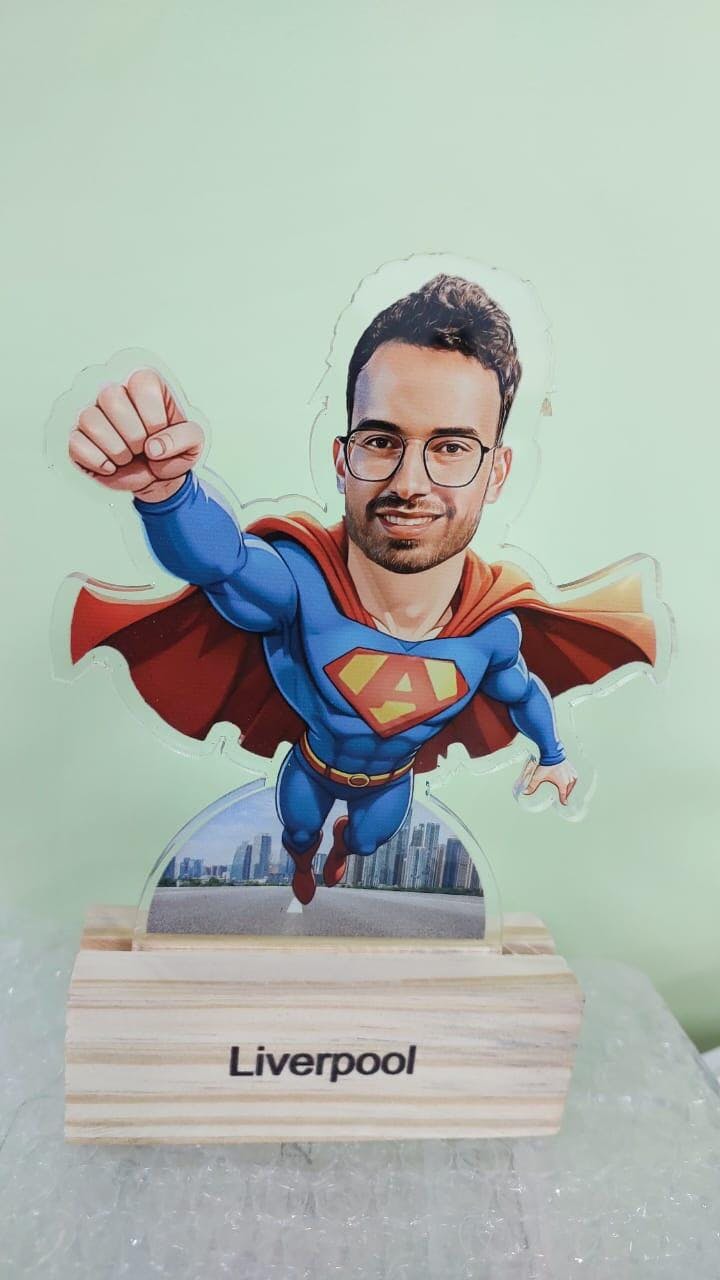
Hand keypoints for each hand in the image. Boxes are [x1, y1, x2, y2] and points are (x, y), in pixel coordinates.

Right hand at [68, 369, 204, 501]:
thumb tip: (154, 447)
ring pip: (91, 419)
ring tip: (127, 458)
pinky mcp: (79, 439)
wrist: (158, 479)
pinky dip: (98, 461)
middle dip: (133, 434)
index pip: (141, 384)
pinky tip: (111, 466)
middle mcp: (116, 395)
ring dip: (116, 449)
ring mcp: (94, 416)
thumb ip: (184, 438)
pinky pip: (76, 443)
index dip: (153, 416)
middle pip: (111, 397)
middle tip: (142, 448)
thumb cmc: (172, 452)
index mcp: (146, 387)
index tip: (159, 433)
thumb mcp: (193, 443)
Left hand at [516, 758, 577, 805]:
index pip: (563, 795)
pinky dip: (570, 780)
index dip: (563, 800)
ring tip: (564, 788)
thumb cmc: (547, 764)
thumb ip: (532, 786)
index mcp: (563, 783)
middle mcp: (569, 779)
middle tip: (561, 796)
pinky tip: (567, 780)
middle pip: (568, 791)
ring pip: (571, 784)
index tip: (564, 803)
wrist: (552, 753)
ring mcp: (572, 774)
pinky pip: (573, 778)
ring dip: (568, 787)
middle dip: (564, 793)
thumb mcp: (538, 776)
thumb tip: (525, 792)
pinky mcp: (573, 769)